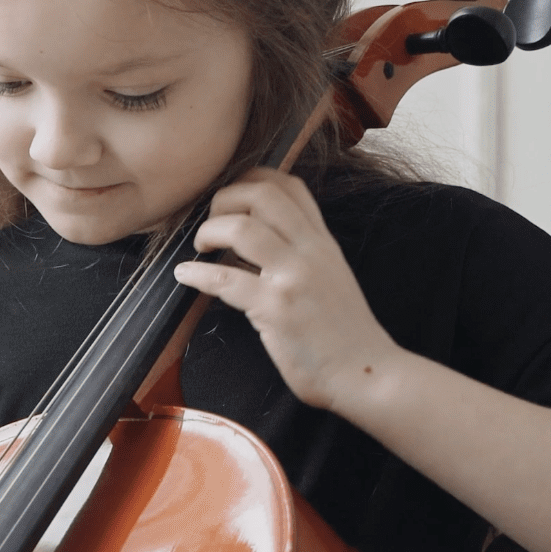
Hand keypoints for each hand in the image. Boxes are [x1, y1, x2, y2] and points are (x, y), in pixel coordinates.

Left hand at [173, 169, 400, 410]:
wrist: (365, 371)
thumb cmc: (343, 333)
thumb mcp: (331, 278)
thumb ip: (300, 255)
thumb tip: (257, 244)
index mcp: (322, 241)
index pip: (289, 186)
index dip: (251, 180)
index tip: (230, 199)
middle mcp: (310, 250)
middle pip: (262, 194)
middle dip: (224, 199)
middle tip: (210, 223)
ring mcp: (293, 277)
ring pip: (242, 228)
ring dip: (209, 231)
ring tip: (200, 247)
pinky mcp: (275, 309)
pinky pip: (225, 279)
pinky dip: (198, 273)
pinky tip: (185, 275)